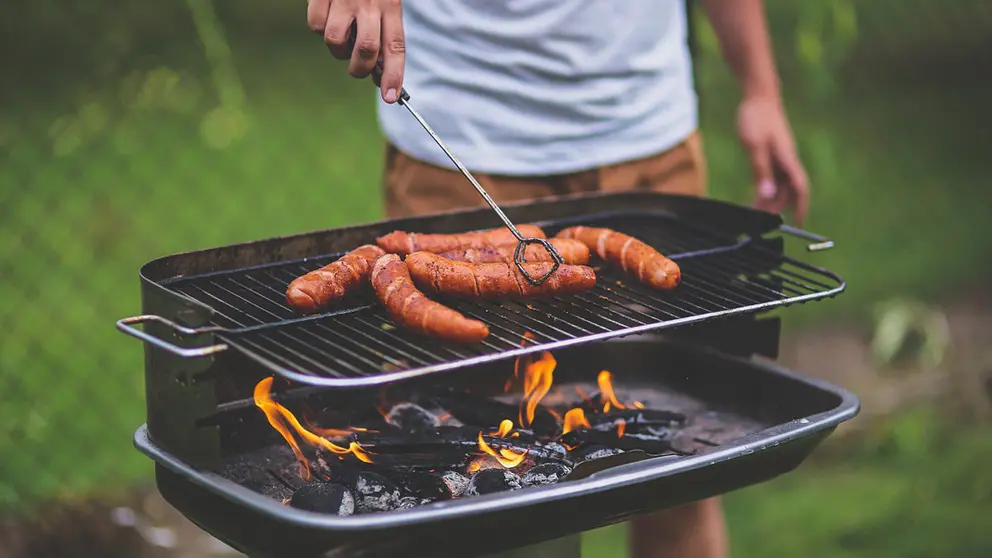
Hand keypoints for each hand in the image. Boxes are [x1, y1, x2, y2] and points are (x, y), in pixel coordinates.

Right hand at [307, 0, 405, 102]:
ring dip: (337, 49)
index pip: (396, 47)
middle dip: (360, 69)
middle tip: (356, 68)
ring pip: (336, 41)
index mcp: (391, 6)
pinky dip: (318, 26)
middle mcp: (370, 3)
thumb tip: (377, 74)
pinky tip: (327, 13)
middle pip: (366, 50)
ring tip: (341, 35)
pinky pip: (316, 25)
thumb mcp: (384, 2)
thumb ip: (382, 34)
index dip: (394, 75)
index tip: (390, 98)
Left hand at [736, 96, 809, 225]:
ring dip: (770, 200)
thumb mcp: (754, 145)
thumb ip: (761, 170)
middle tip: (758, 221)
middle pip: (787, 191)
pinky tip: (756, 195)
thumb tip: (767, 194)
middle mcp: (787, 161)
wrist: (758, 97)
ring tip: (753, 211)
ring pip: (780, 185)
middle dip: (776, 208)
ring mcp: (781, 158)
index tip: (798, 223)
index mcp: (787, 159)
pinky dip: (766, 188)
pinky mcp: (774, 155)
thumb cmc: (756, 118)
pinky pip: (774, 177)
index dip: (801, 206)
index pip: (799, 188)